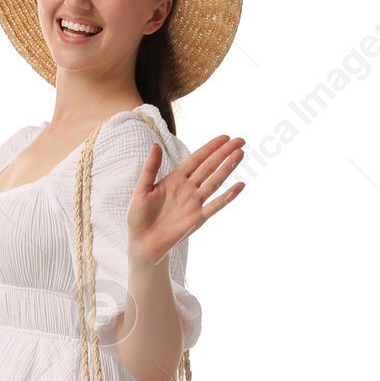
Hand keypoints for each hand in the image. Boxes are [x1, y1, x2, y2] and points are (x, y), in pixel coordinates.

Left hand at [125, 134, 245, 267]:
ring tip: (240, 155)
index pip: (197, 159)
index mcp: (175, 179)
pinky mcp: (197, 219)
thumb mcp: (142, 189)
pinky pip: (215, 206)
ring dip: (227, 168)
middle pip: (209, 167)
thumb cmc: (139, 217)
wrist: (142, 243)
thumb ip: (151, 168)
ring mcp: (194, 203)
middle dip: (224, 153)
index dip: (211, 148)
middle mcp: (188, 188)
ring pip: (214, 182)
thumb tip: (156, 145)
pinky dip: (228, 196)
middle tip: (240, 141)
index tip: (225, 137)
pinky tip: (240, 186)